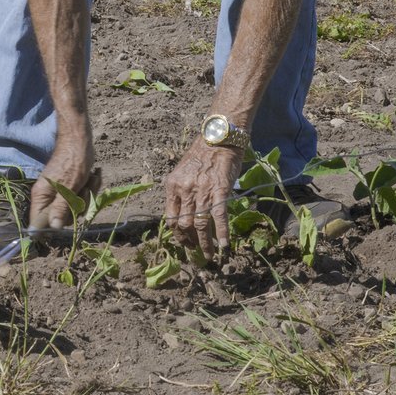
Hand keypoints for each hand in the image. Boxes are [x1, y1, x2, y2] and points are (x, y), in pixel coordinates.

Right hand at [30, 129, 99, 229]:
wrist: (80, 140)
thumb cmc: (73, 161)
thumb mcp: (69, 188)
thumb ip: (61, 208)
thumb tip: (54, 227)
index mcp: (41, 196)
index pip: (38, 222)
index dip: (50, 227)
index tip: (66, 221)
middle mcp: (48, 196)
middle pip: (62, 217)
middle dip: (78, 207)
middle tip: (83, 192)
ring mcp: (60, 192)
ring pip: (75, 207)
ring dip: (88, 195)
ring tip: (89, 180)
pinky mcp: (71, 187)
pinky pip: (82, 197)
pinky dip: (90, 188)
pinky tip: (92, 177)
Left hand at [163, 138, 241, 255]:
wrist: (219, 139)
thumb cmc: (202, 155)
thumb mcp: (183, 172)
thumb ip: (181, 191)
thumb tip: (184, 213)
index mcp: (172, 186)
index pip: (170, 218)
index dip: (176, 234)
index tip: (184, 242)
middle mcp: (185, 190)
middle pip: (184, 225)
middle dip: (190, 242)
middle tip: (197, 252)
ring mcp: (202, 192)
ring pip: (200, 225)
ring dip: (205, 244)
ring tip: (210, 256)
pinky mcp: (220, 192)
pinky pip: (219, 218)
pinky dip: (222, 235)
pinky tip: (225, 246)